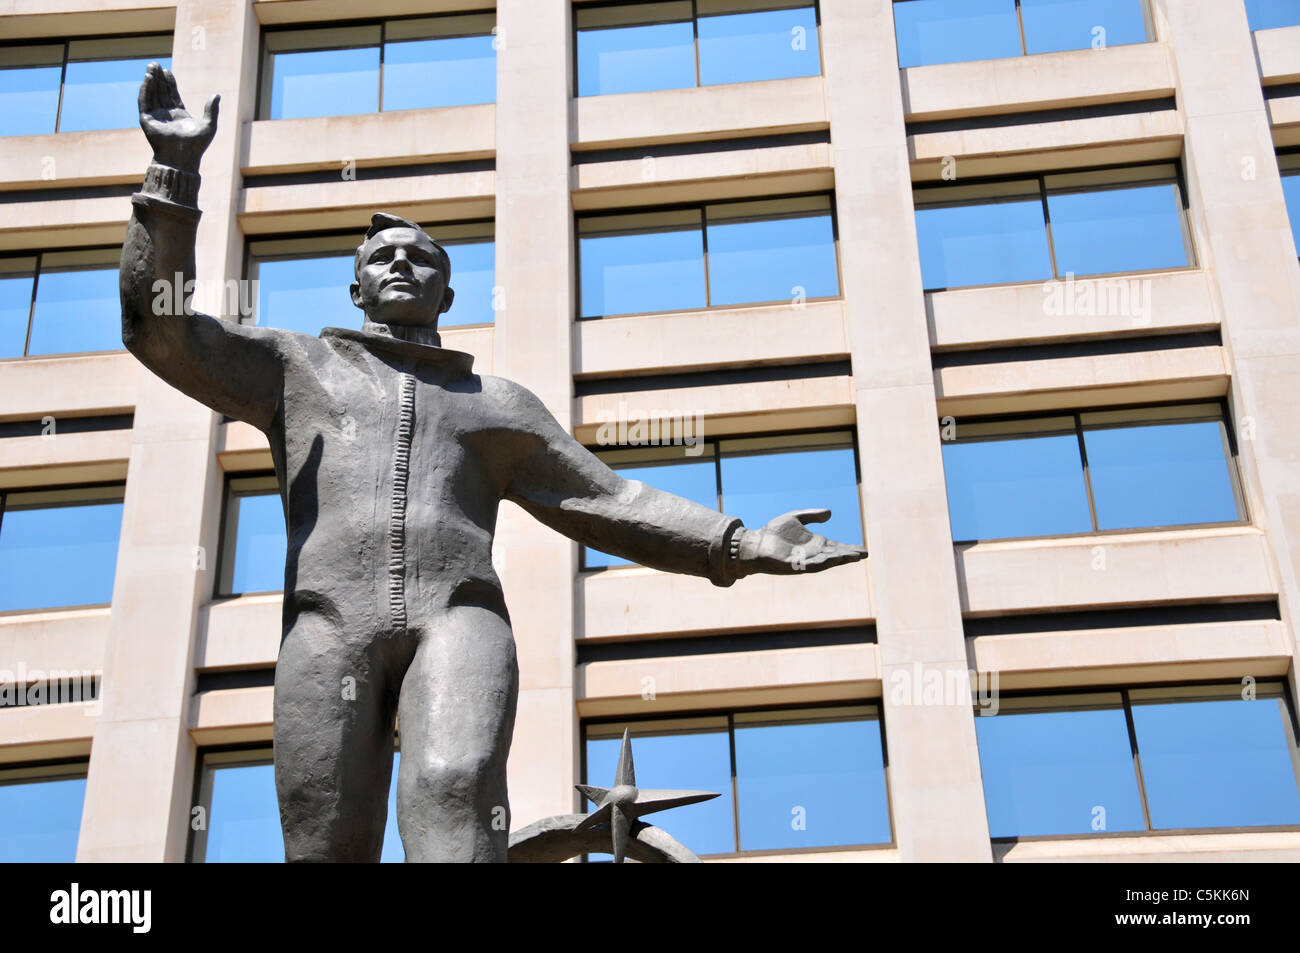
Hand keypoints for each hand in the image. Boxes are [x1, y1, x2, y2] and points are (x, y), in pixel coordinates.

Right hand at [138, 62, 218, 171]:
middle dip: (158, 78)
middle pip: (160, 92)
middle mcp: (166, 115)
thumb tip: (217, 94)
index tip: (167, 71)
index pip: (172, 94)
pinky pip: (144, 102)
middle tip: (155, 64)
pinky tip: (147, 79)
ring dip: (150, 81)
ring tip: (151, 67)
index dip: (169, 82)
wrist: (183, 157)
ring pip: (151, 94)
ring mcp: (155, 117)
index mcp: (179, 115)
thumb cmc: (197, 145)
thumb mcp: (209, 125)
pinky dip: (145, 90)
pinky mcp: (146, 120)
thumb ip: (211, 110)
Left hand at [734, 509, 867, 576]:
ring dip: (839, 559)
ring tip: (853, 556)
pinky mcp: (794, 565)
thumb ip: (811, 516)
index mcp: (814, 544)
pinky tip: (833, 559)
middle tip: (864, 554)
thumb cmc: (772, 533)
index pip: (836, 547)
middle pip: (835, 555)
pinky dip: (823, 562)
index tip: (862, 549)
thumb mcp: (795, 518)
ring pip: (826, 561)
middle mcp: (812, 554)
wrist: (755, 542)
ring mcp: (804, 561)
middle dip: (849, 555)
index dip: (849, 548)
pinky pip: (811, 565)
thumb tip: (830, 513)